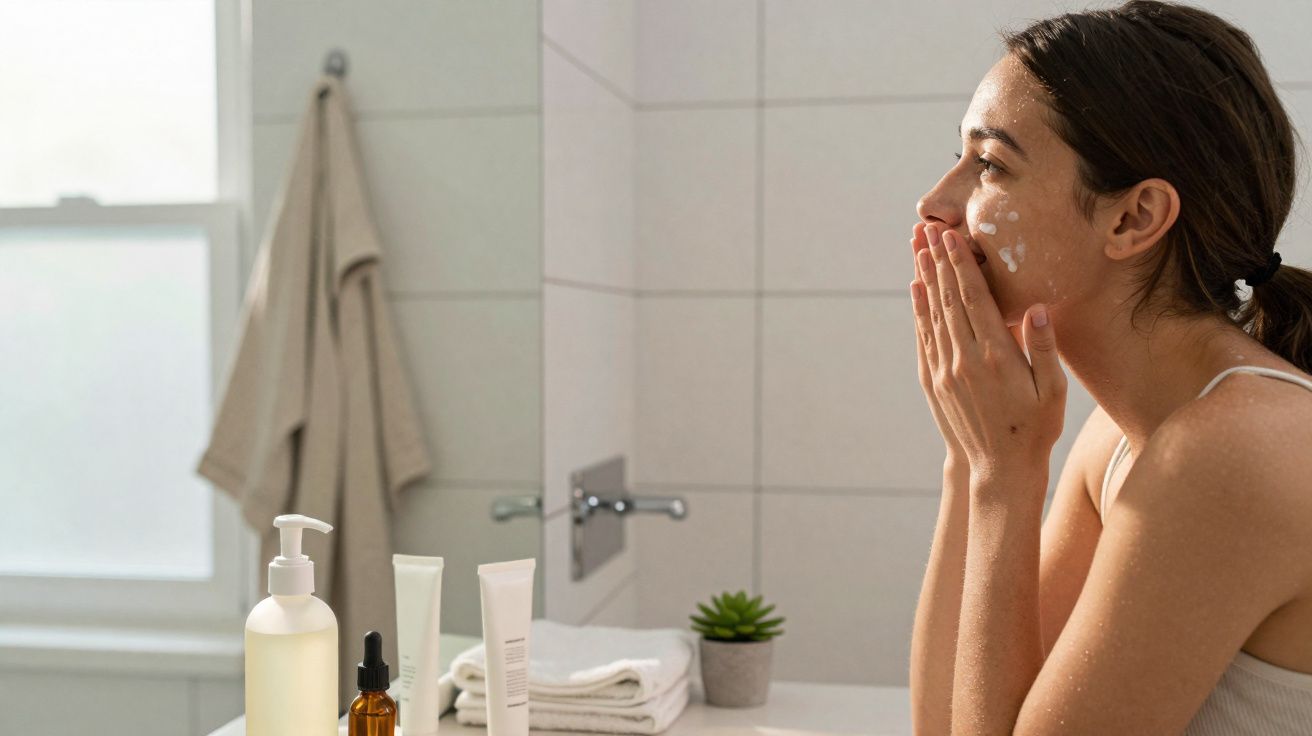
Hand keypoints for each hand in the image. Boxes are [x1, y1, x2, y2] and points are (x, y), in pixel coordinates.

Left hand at [909, 223, 1065, 490]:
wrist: (999, 468)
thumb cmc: (1036, 427)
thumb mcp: (1053, 389)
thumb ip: (1043, 347)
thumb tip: (1037, 307)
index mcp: (995, 356)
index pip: (974, 299)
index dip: (962, 265)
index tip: (953, 237)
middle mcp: (964, 359)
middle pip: (947, 299)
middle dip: (939, 261)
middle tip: (929, 228)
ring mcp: (945, 370)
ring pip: (932, 314)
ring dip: (925, 279)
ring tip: (919, 248)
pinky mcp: (934, 381)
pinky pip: (924, 337)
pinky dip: (919, 310)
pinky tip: (917, 290)